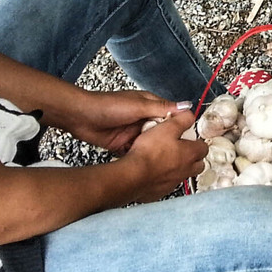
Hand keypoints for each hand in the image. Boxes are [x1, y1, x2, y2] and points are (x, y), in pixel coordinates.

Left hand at [65, 90, 185, 151]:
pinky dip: (143, 157)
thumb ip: (162, 108)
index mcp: (150, 105)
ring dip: (156, 150)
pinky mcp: (124, 144)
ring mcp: (134, 132)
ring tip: (168, 162)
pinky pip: (139, 152)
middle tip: (180, 155)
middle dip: (169, 141)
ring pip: (151, 143)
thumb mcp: (138, 106)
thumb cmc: (108, 106)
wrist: (81, 118)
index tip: (190, 138)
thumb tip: (187, 105)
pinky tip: (151, 165)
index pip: (172, 115)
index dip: (181, 126)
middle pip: (163, 132)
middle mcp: (144, 118)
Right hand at [123, 110, 206, 200]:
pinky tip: (153, 172)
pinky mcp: (160, 192)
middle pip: (198, 165)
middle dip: (194, 157)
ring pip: (183, 175)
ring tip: (166, 160)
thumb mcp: (167, 126)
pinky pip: (166, 185)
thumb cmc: (149, 152)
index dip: (197, 141)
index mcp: (190, 154)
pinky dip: (163, 179)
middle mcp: (185, 170)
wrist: (132, 174)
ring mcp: (173, 182)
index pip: (204, 148)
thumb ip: (182, 120)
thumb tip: (189, 115)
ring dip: (179, 168)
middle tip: (183, 150)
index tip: (191, 138)